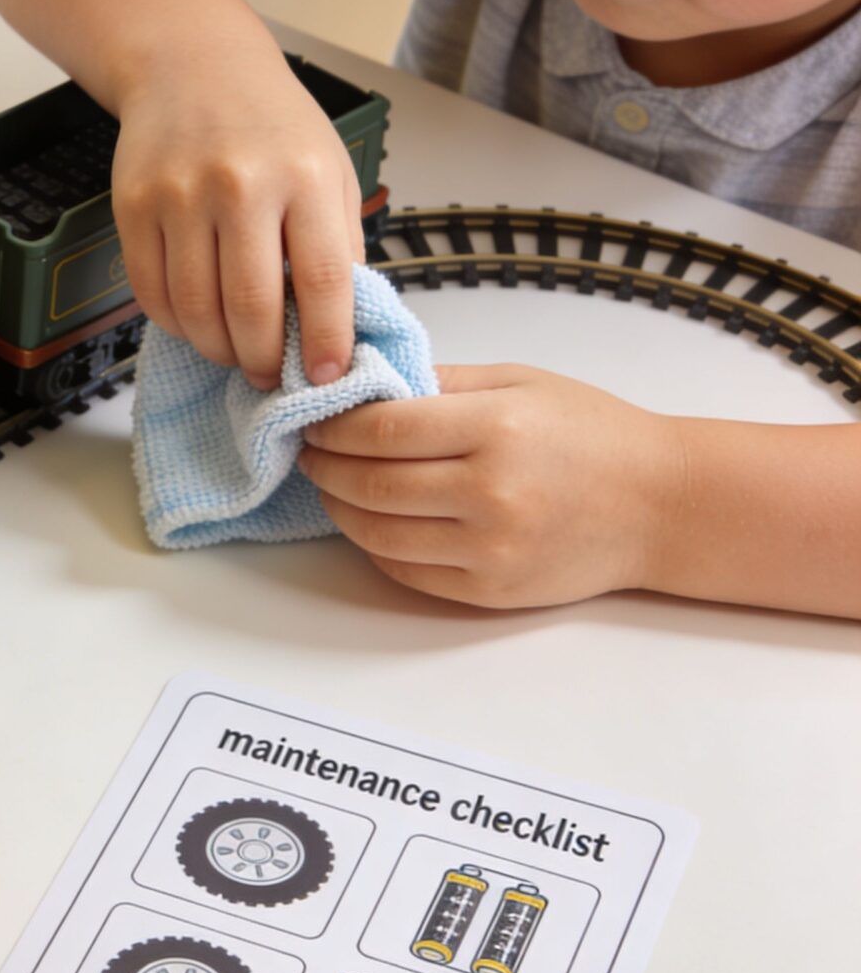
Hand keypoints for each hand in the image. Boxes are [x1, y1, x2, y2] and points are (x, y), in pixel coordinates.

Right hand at [110, 51, 361, 389]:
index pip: (322, 280)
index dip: (325, 340)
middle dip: (263, 359)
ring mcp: (180, 196)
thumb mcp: (330, 168)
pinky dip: (175, 323)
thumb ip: (336, 243)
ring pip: (195, 309)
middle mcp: (241, 185)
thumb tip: (336, 327)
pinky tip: (196, 322)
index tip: (324, 375)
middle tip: (270, 375)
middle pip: (251, 307)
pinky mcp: (133, 206)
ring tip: (234, 353)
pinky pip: (151, 291)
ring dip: (217, 348)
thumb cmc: (271, 123)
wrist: (193, 66)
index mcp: (305, 176)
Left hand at [299, 364, 686, 608]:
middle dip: (324, 467)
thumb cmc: (592, 433)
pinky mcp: (490, 591)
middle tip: (310, 452)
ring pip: (375, 533)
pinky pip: (404, 571)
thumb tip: (363, 384)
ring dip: (338, 509)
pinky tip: (371, 521)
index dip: (332, 426)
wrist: (662, 505)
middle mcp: (491, 492)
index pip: (380, 430)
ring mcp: (490, 548)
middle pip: (369, 484)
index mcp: (497, 428)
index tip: (314, 420)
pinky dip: (374, 546)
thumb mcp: (521, 383)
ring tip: (332, 486)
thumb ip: (442, 381)